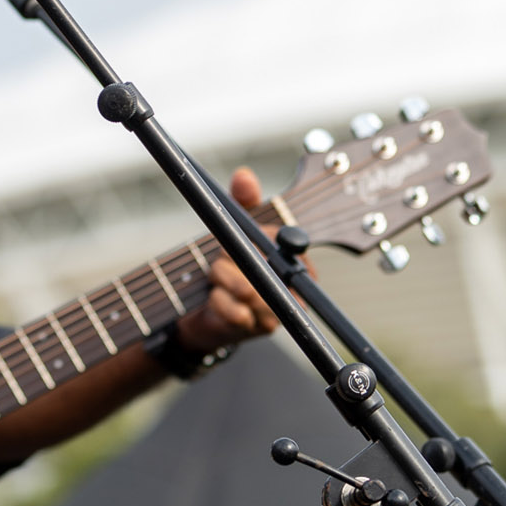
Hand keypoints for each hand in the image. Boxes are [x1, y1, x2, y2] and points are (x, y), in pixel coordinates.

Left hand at [176, 167, 283, 352]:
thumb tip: (244, 175)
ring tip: (217, 279)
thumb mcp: (234, 228)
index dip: (256, 242)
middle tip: (220, 260)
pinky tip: (216, 299)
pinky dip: (216, 299)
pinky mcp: (257, 330)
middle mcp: (294, 290)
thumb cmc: (229, 267)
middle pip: (263, 267)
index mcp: (296, 263)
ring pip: (245, 287)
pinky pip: (231, 308)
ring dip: (220, 279)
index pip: (286, 246)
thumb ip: (241, 201)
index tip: (236, 240)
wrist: (209, 312)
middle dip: (230, 259)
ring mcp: (277, 312)